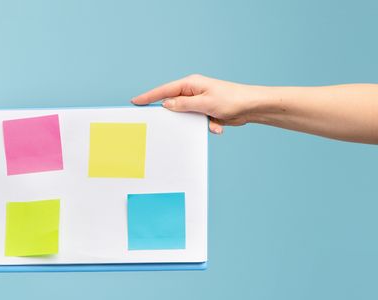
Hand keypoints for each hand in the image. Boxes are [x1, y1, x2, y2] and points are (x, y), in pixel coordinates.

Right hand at [132, 74, 263, 133]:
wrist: (252, 107)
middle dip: (171, 114)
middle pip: (172, 103)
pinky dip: (205, 126)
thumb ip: (183, 104)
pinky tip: (217, 126)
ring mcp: (199, 101)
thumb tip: (166, 104)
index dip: (148, 96)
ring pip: (184, 115)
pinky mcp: (205, 111)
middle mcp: (193, 92)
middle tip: (158, 122)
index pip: (164, 90)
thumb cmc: (232, 100)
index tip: (135, 101)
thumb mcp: (204, 103)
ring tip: (203, 122)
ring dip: (193, 122)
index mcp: (191, 84)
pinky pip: (196, 121)